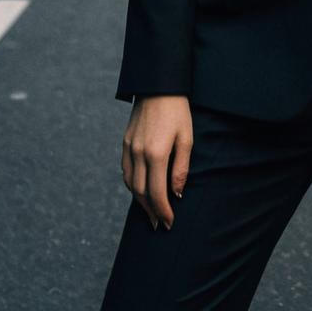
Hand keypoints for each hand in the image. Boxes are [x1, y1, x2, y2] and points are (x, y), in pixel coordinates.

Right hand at [121, 95, 192, 229]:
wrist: (158, 86)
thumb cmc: (177, 111)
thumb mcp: (186, 138)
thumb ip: (181, 168)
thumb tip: (176, 194)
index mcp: (156, 154)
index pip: (156, 192)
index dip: (163, 210)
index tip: (169, 223)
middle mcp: (138, 153)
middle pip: (140, 192)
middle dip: (150, 211)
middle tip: (160, 225)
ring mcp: (129, 148)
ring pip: (130, 183)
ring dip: (139, 201)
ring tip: (151, 213)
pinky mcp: (125, 142)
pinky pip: (125, 170)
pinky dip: (131, 185)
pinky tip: (140, 190)